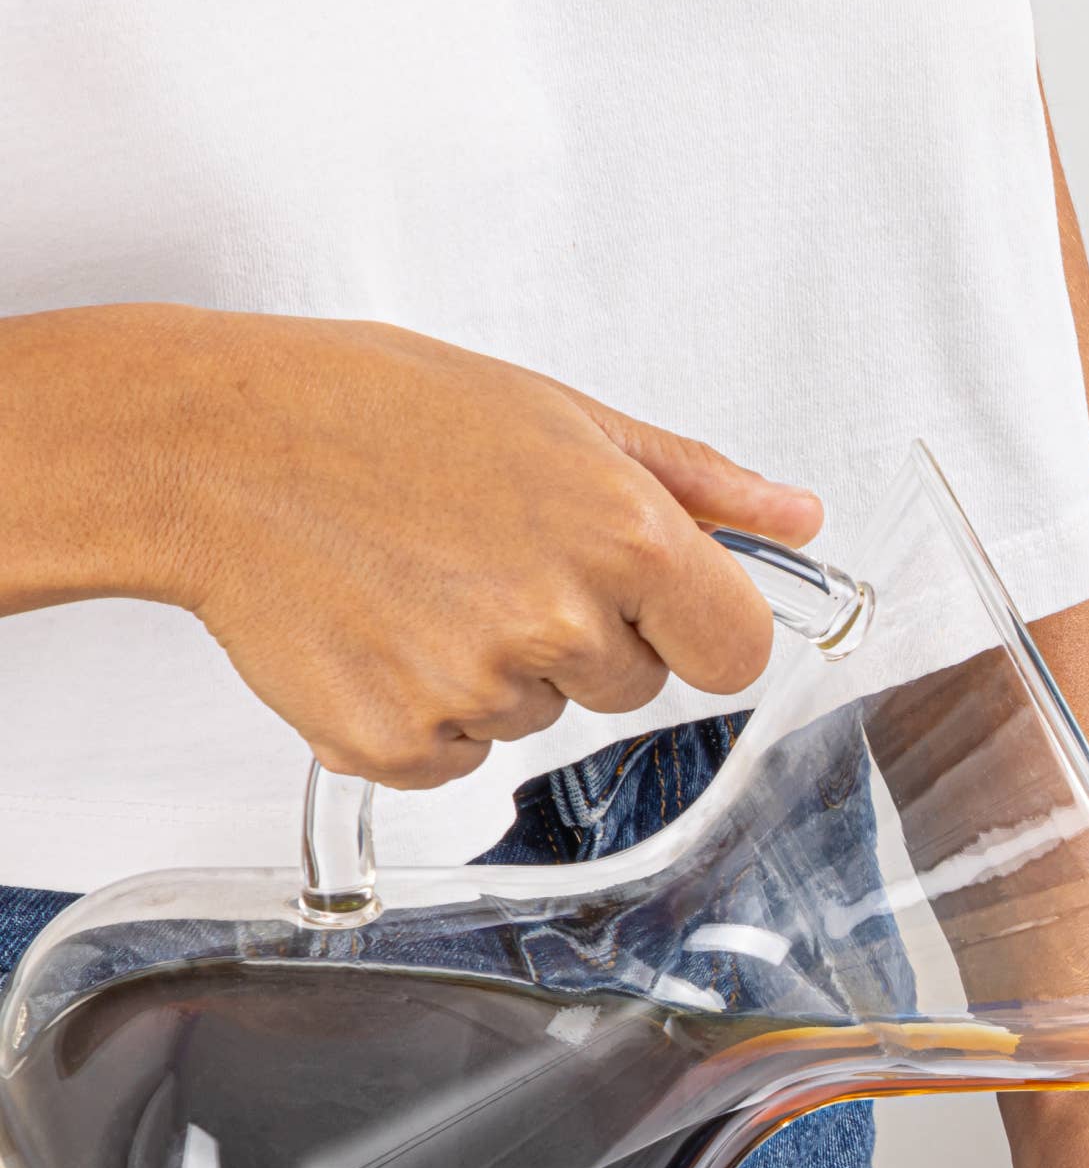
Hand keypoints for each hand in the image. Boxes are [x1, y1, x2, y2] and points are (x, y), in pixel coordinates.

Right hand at [0, 303, 822, 786]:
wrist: (210, 446)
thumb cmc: (376, 412)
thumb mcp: (558, 415)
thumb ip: (694, 483)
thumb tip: (799, 515)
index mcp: (624, 536)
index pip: (738, 650)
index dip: (700, 630)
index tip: (659, 607)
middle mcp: (561, 622)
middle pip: (634, 688)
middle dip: (583, 636)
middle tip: (490, 553)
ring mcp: (478, 691)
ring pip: (541, 718)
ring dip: (498, 667)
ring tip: (420, 576)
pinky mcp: (398, 742)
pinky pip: (457, 756)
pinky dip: (423, 708)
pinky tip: (377, 626)